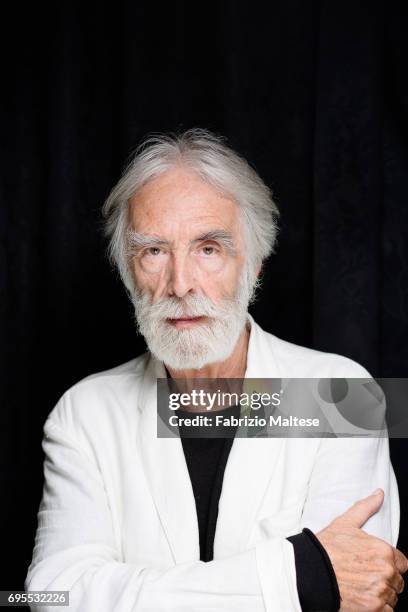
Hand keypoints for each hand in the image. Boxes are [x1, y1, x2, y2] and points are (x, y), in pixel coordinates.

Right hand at [316, 489, 407, 610]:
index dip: (389, 564)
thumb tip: (379, 493)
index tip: (375, 565)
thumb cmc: (327, 547)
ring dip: (381, 594)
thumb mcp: (346, 523)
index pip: (402, 563)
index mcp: (384, 550)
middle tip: (365, 576)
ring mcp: (380, 591)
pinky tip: (363, 599)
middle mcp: (386, 571)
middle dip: (385, 579)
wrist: (311, 571)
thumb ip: (366, 508)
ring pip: (392, 597)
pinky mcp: (374, 609)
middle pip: (398, 581)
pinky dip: (378, 608)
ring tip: (362, 587)